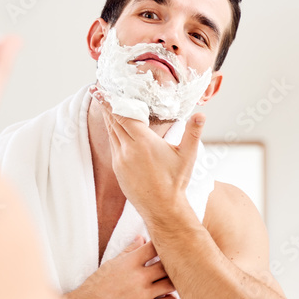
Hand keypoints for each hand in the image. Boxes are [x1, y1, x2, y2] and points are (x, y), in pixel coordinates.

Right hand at [65, 236, 177, 298]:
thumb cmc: (97, 286)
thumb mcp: (111, 264)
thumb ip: (128, 251)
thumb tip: (141, 238)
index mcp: (129, 262)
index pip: (155, 247)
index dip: (162, 248)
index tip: (164, 251)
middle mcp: (138, 276)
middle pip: (167, 265)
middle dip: (170, 266)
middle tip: (170, 269)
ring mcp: (143, 294)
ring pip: (171, 284)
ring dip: (172, 283)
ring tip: (168, 284)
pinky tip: (165, 298)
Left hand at [92, 87, 203, 225]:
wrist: (162, 208)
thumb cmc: (175, 181)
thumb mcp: (188, 155)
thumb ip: (193, 132)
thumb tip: (201, 115)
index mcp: (143, 142)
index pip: (123, 116)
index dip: (113, 102)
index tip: (104, 90)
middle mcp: (128, 149)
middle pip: (113, 121)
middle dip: (106, 106)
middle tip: (98, 91)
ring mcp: (120, 160)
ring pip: (111, 133)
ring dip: (108, 118)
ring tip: (104, 105)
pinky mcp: (117, 169)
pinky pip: (112, 146)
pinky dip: (111, 133)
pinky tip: (113, 128)